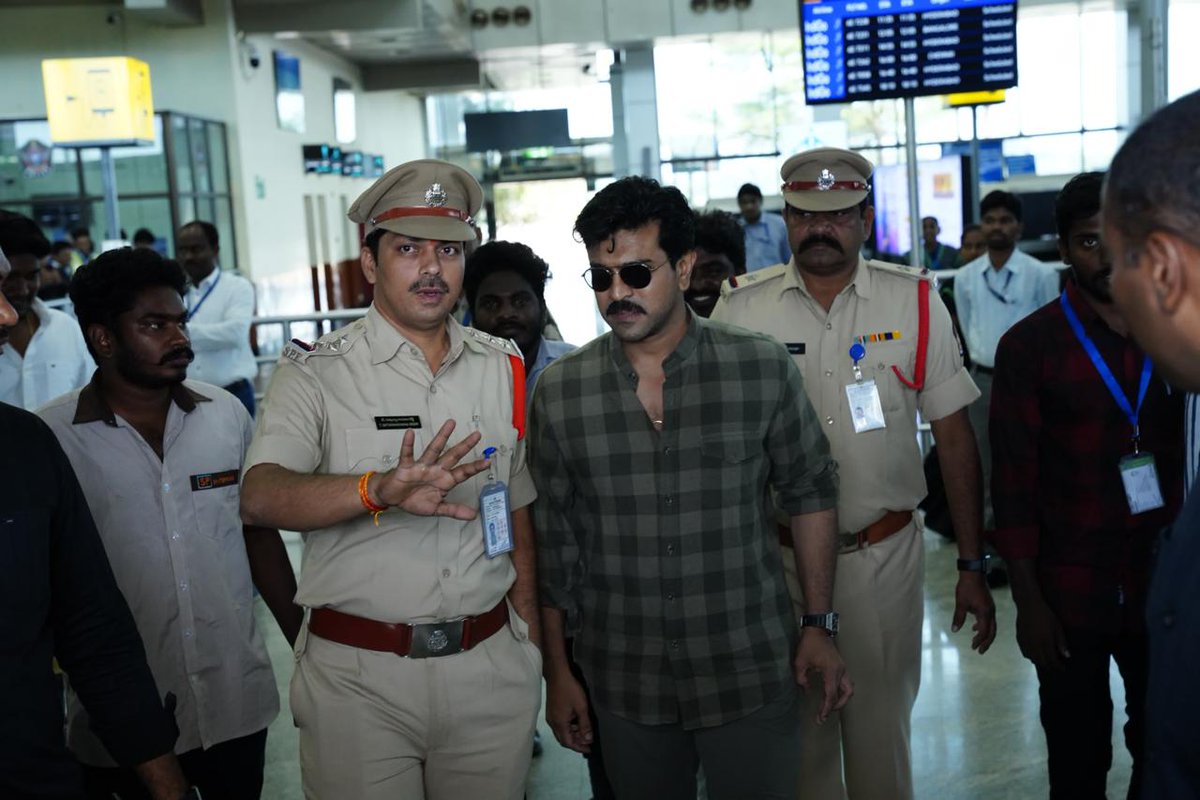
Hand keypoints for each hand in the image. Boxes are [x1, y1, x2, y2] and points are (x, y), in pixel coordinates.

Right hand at [370, 420, 489, 519]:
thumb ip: (454, 510)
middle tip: (477, 434)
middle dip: (465, 446)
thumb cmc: (414, 500)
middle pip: (453, 455)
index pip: (463, 472)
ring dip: (442, 437)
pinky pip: (407, 454)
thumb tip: (473, 516)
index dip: (475, 467)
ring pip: (434, 449)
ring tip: (451, 424)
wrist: (393, 498)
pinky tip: (410, 433)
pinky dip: (407, 445)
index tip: (488, 462)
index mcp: (444, 480)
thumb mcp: (436, 508)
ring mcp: (422, 466)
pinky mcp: (406, 467)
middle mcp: (436, 470)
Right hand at [546, 674, 593, 753]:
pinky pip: (560, 725)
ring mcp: (551, 717)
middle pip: (564, 739)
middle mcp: (553, 723)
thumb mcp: (581, 707)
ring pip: (561, 732)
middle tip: (588, 742)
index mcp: (559, 724)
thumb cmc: (569, 689)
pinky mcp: (551, 711)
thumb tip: (588, 739)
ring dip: (572, 735)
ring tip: (584, 732)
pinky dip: (568, 728)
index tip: (589, 749)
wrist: (557, 675)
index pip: (568, 743)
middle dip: (576, 742)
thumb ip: (585, 725)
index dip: (579, 747)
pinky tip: (576, 723)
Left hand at [793, 628, 852, 723]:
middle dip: (835, 707)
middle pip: (844, 694)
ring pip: (849, 689)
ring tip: (831, 707)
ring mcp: (843, 668)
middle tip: (824, 715)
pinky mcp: (842, 666)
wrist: (817, 629)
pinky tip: (833, 694)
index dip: (826, 708)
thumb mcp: (800, 663)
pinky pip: (846, 682)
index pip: (830, 695)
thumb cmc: (808, 644)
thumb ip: (802, 679)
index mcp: (830, 671)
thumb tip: (806, 692)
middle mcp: (840, 671)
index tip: (821, 718)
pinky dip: (842, 692)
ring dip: (842, 700)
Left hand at [952, 572, 996, 653]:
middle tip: (979, 651)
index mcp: (985, 613)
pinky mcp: (988, 604)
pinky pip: (988, 619)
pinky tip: (974, 628)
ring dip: (984, 634)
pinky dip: (982, 625)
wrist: (973, 572)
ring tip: (976, 641)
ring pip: (991, 625)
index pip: (985, 632)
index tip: (973, 647)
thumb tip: (954, 630)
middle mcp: (990, 612)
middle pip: (992, 631)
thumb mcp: (960, 603)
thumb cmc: (966, 587)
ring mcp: (990, 608)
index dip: (979, 641)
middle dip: (986, 642)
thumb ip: (958, 617)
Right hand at [1015, 597, 1069, 670]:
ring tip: (1046, 661)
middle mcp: (1034, 645)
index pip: (1052, 660)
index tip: (1063, 668)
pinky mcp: (1019, 639)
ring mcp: (1025, 643)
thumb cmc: (1046, 615)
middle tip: (1055, 666)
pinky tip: (1035, 654)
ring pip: (1032, 659)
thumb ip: (1061, 642)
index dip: (1058, 666)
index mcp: (1045, 642)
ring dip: (1040, 662)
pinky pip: (1025, 653)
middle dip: (1050, 666)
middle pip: (1042, 662)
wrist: (1028, 605)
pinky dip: (1031, 656)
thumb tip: (1067, 656)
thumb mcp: (1057, 627)